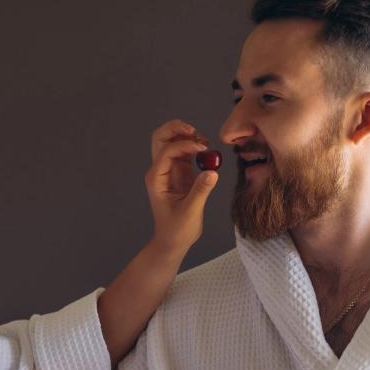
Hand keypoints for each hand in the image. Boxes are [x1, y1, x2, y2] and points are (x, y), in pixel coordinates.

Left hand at [145, 119, 218, 254]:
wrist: (173, 240)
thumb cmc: (177, 230)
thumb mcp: (190, 211)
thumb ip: (200, 191)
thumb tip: (212, 172)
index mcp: (157, 178)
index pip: (167, 151)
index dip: (184, 145)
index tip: (202, 148)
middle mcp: (160, 171)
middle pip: (161, 138)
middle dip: (175, 129)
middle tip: (194, 130)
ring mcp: (170, 170)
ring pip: (172, 141)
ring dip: (186, 136)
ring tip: (203, 143)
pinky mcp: (180, 172)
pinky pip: (184, 152)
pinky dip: (194, 146)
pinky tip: (205, 150)